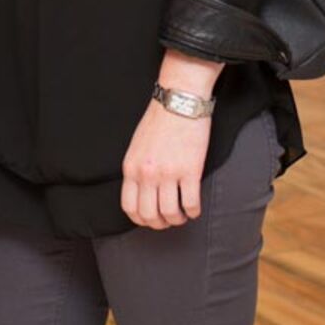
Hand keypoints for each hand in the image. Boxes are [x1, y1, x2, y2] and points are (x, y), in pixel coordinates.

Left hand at [121, 97, 211, 229]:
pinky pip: (191, 203)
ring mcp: (169, 173)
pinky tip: (195, 207)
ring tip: (183, 215)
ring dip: (178, 219)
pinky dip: (193, 211)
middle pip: (149, 215)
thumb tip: (142, 192)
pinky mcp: (190, 170)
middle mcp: (147, 174)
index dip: (141, 220)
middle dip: (160, 224)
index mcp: (131, 168)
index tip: (151, 219)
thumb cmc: (160, 119)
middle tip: (169, 220)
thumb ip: (137, 169)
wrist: (180, 100)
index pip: (130, 207)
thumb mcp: (137, 146)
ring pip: (170, 213)